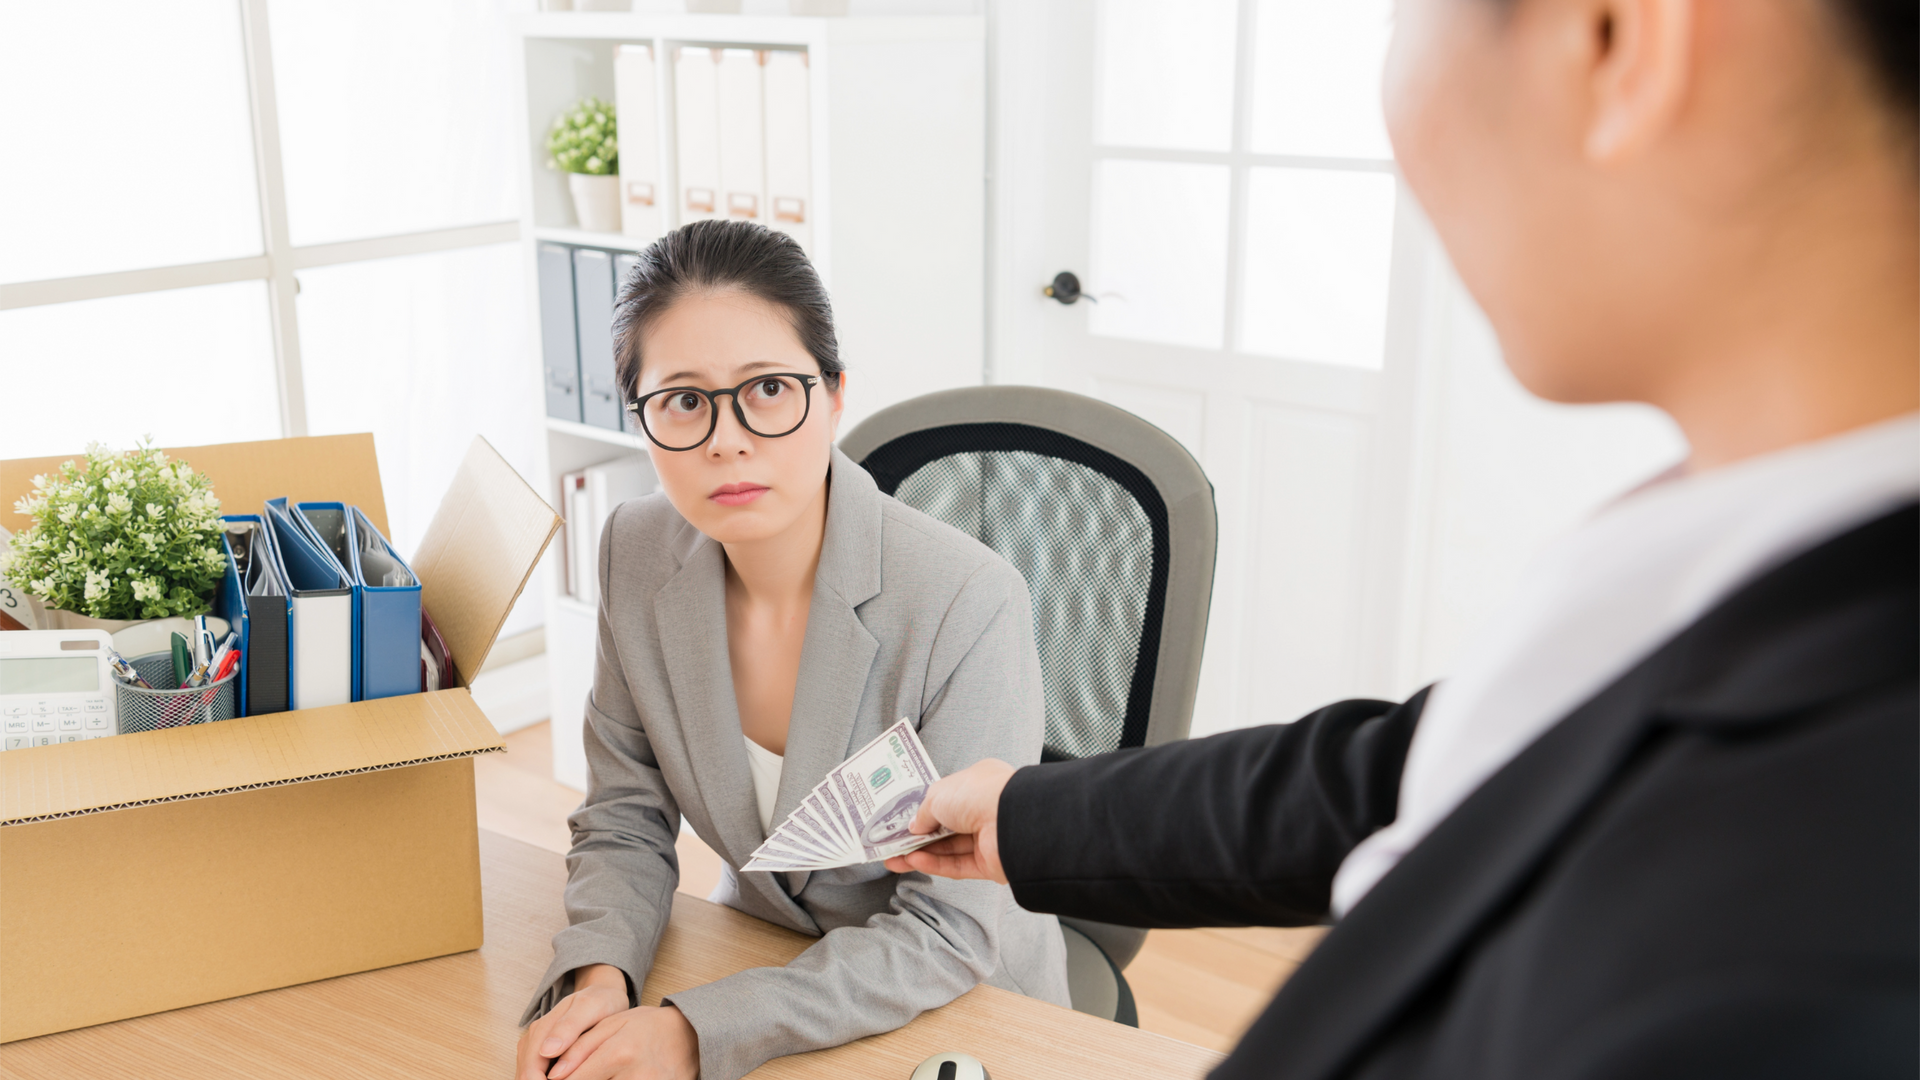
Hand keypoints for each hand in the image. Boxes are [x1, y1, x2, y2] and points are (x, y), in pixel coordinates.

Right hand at [516, 967, 671, 1079]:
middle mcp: (533, 1039)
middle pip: (526, 1076)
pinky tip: (568, 1076)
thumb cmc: (601, 1001)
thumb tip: (547, 1051)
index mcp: (542, 1029)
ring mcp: (534, 1046)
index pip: (531, 1071)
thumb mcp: (591, 1007)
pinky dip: (547, 1078)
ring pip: (528, 1076)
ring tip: (575, 1077)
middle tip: (577, 1079)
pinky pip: (536, 1073)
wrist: (603, 993)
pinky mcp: (541, 1054)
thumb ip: (570, 1026)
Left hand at [541, 1005, 698, 1079]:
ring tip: (604, 1072)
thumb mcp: (613, 1026)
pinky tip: (615, 1078)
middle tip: (586, 1071)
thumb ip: (580, 1048)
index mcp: (619, 1053)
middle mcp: (635, 1076)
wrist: (692, 1037)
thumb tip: (554, 1075)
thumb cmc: (648, 1028)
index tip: (551, 1077)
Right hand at [883, 758, 1016, 883]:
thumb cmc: (981, 794)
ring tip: (896, 858)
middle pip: (945, 828)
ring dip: (922, 854)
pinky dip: (935, 865)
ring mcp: (988, 838)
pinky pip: (957, 866)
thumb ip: (923, 812)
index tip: (902, 823)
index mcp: (978, 785)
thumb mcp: (938, 794)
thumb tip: (915, 826)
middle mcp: (985, 810)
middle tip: (894, 845)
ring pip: (949, 850)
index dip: (924, 812)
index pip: (947, 800)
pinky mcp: (990, 863)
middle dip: (918, 838)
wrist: (1011, 818)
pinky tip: (915, 862)